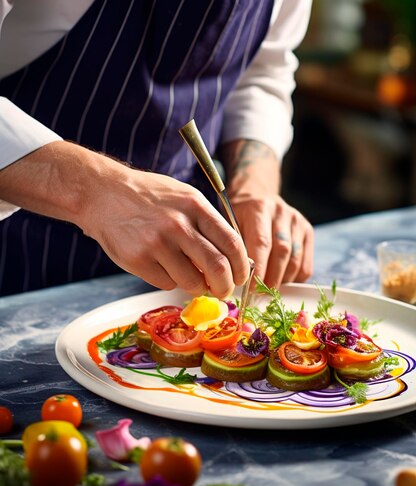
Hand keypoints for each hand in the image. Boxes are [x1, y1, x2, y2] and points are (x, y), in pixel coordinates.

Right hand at [82, 166, 250, 298]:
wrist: (104, 194)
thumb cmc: (148, 197)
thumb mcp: (184, 197)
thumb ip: (208, 224)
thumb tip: (233, 259)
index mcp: (195, 206)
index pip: (232, 244)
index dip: (242, 267)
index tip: (242, 277)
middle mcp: (178, 225)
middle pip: (218, 268)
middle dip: (226, 286)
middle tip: (223, 290)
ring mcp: (157, 244)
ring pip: (193, 282)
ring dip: (197, 287)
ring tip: (191, 278)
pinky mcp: (138, 260)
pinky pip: (166, 284)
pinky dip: (170, 281)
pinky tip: (162, 266)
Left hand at [229, 192, 313, 286]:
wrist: (257, 195)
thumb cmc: (238, 215)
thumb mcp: (229, 223)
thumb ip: (235, 246)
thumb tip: (238, 276)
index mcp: (259, 208)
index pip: (262, 242)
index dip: (259, 269)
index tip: (251, 287)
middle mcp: (281, 212)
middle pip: (282, 251)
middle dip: (271, 277)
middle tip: (260, 293)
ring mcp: (297, 221)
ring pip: (295, 258)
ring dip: (283, 279)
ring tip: (269, 289)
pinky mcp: (308, 230)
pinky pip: (305, 263)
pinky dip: (295, 278)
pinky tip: (282, 281)